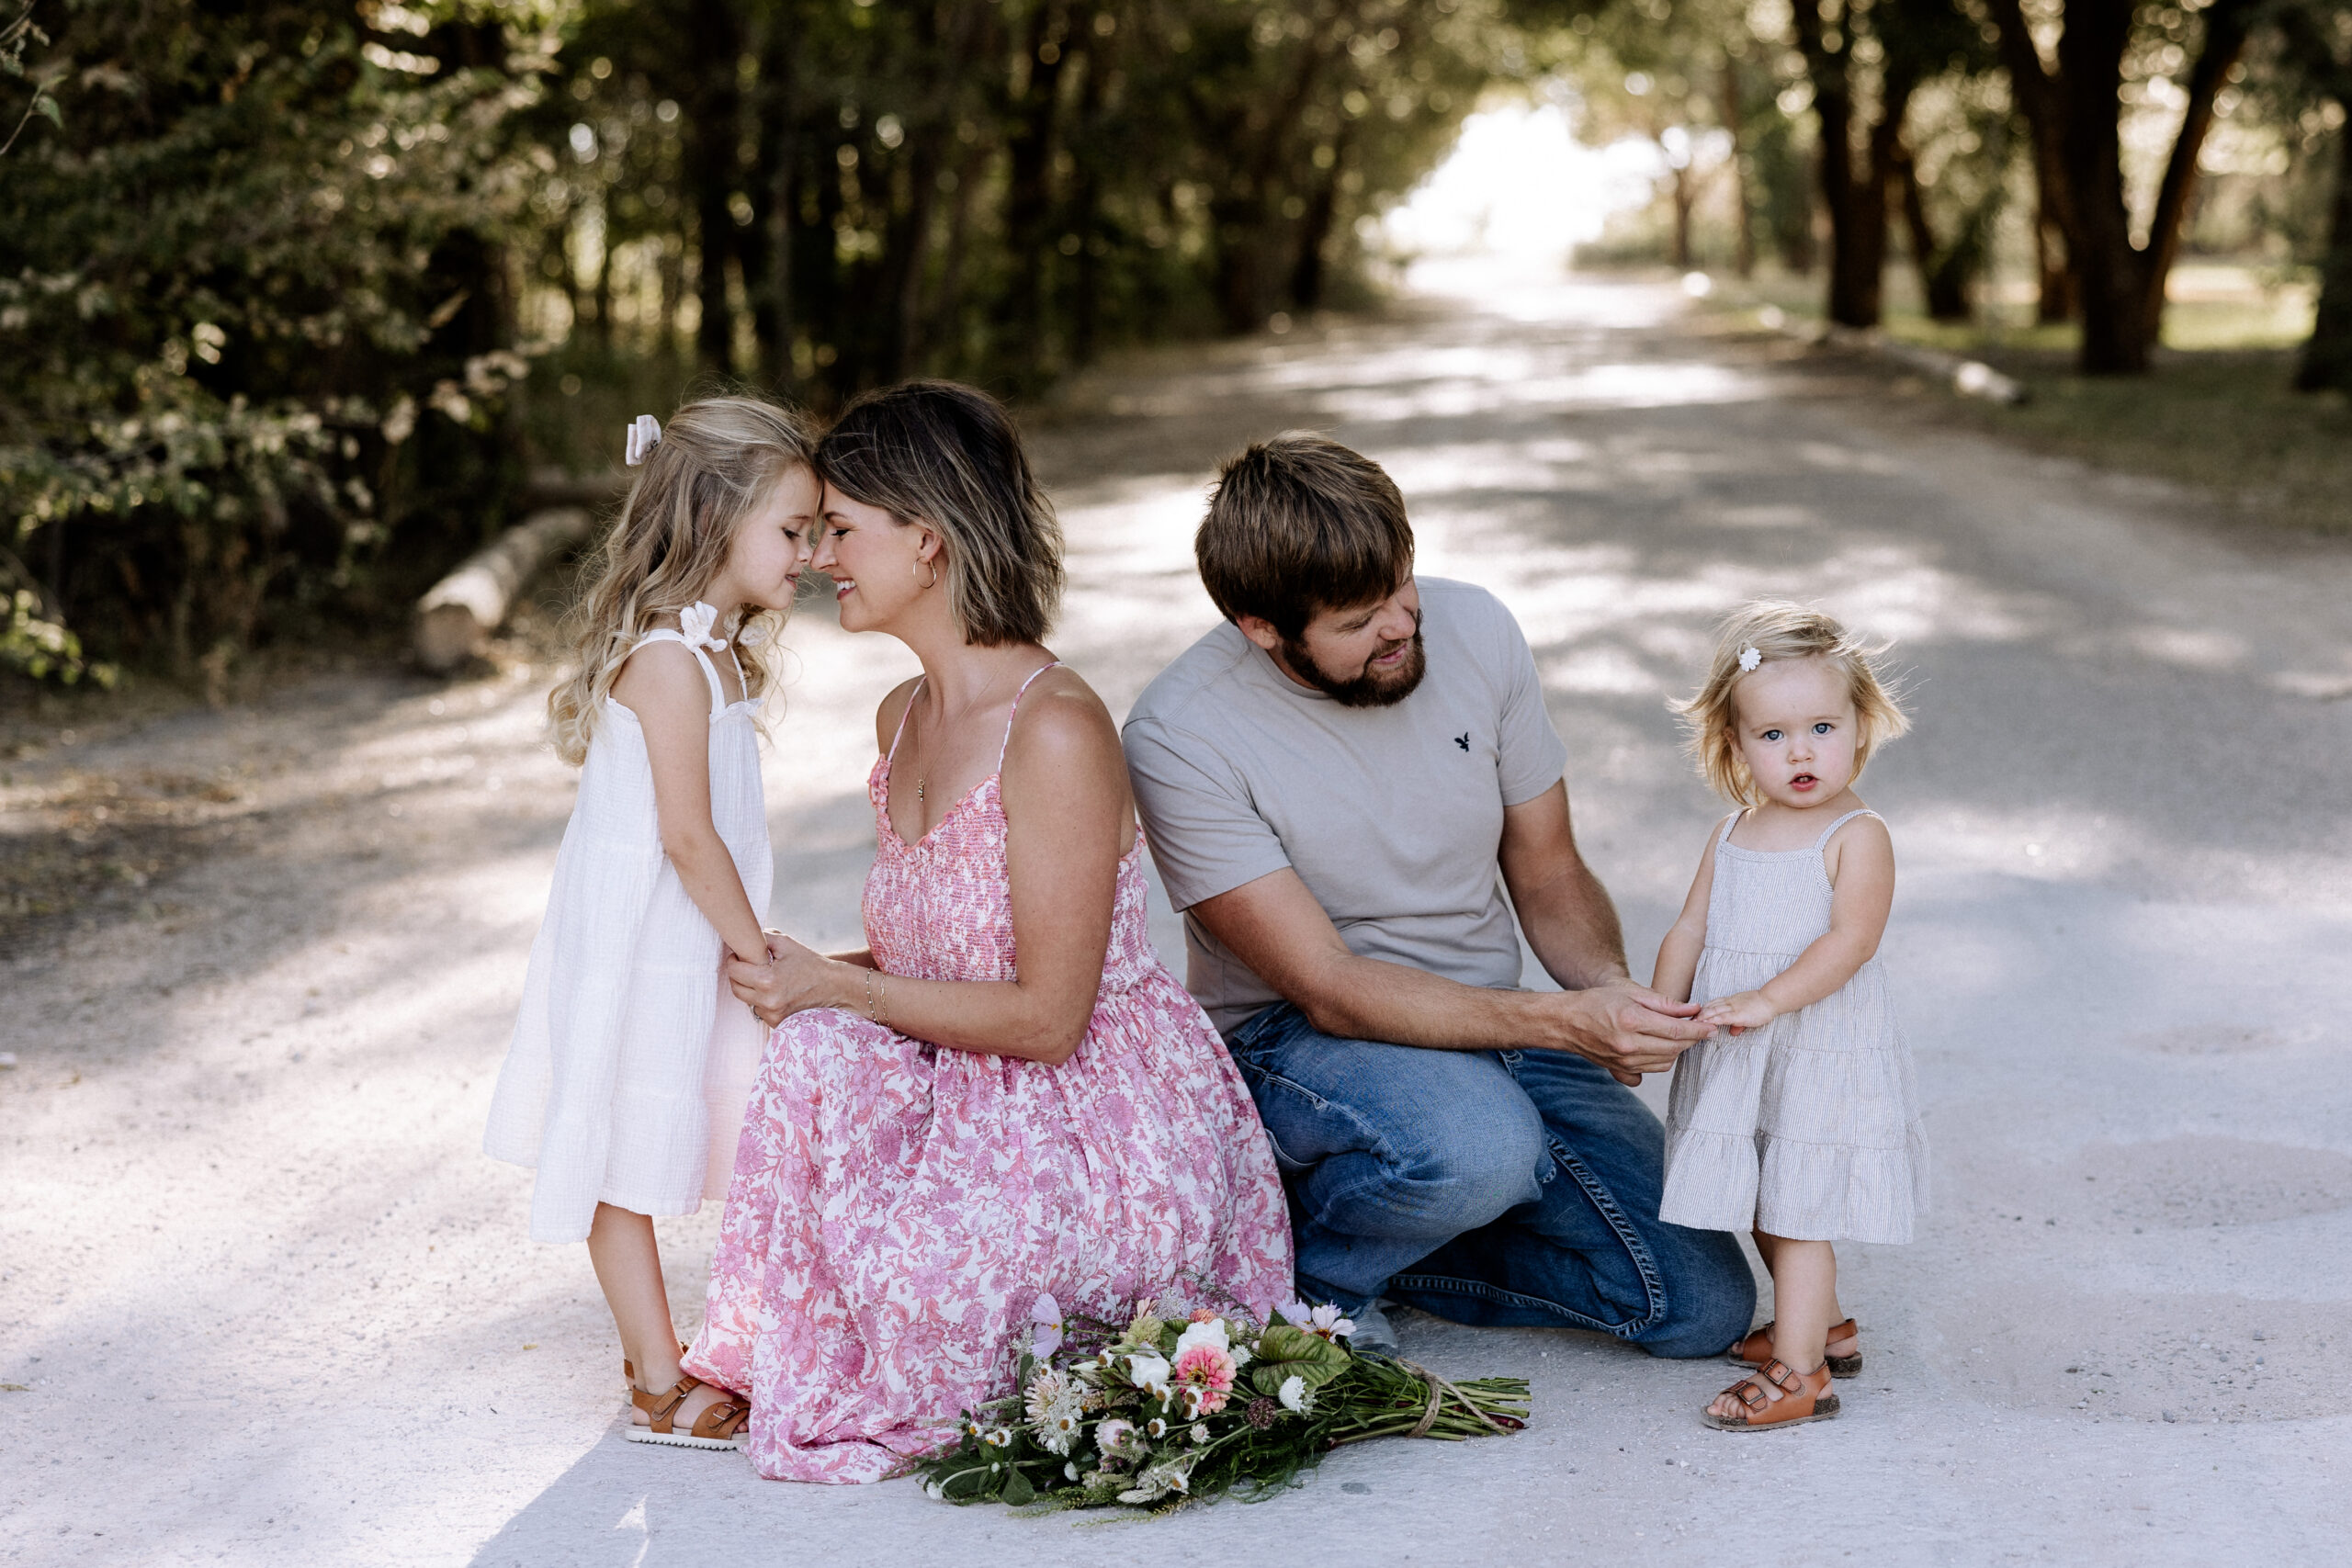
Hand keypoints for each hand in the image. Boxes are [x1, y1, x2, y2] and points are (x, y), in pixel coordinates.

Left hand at [726, 931, 836, 1027]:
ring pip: (746, 1000)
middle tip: (746, 965)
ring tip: (766, 978)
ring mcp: (772, 1015)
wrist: (835, 987)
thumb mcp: (787, 944)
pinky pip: (759, 1010)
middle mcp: (768, 1001)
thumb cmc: (811, 963)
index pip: (734, 970)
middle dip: (738, 975)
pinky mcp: (777, 1024)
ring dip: (750, 989)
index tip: (738, 955)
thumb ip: (761, 937)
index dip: (733, 960)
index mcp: (767, 980)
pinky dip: (762, 1001)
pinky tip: (775, 992)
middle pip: (736, 988)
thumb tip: (741, 935)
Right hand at [1532, 982, 1712, 1081]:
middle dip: (1692, 1038)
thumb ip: (1664, 1003)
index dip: (1698, 1029)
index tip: (1711, 1026)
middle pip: (1675, 1047)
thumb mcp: (1630, 993)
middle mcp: (1628, 1045)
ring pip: (1666, 1061)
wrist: (1565, 1022)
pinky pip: (1651, 1071)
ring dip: (1678, 1049)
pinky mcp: (1620, 1071)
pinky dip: (1662, 1060)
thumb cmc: (1596, 1001)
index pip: (1676, 1030)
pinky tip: (1660, 1048)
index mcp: (1631, 1021)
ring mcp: (1623, 1062)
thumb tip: (1693, 1009)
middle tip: (1701, 1028)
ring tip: (1680, 1035)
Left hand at [1696, 989, 1777, 1034]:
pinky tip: (1706, 1024)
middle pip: (1709, 1006)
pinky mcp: (1738, 1014)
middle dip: (1698, 1014)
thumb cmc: (1762, 1006)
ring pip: (1713, 1011)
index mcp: (1731, 1001)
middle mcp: (1729, 1002)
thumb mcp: (1747, 1014)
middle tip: (1687, 1020)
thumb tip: (1734, 1032)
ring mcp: (1733, 1007)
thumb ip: (1738, 1023)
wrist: (1771, 1000)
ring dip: (1701, 1017)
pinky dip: (1713, 1021)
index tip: (1694, 1015)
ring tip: (1692, 1023)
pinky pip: (1722, 1017)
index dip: (1702, 1009)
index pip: (1712, 1004)